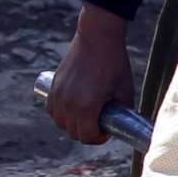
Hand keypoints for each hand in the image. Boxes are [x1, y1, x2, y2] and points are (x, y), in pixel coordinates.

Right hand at [47, 6, 135, 143]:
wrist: (97, 37)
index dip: (99, 138)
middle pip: (73, 132)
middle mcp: (68, 103)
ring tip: (87, 117)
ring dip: (73, 125)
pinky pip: (52, 109)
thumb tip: (124, 124)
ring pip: (60, 122)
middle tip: (100, 125)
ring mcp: (58, 94)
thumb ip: (123, 110)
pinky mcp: (53, 85)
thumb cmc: (114, 63)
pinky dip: (61, 114)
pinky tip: (72, 110)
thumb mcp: (125, 90)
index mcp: (87, 107)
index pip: (88, 136)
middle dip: (87, 133)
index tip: (107, 132)